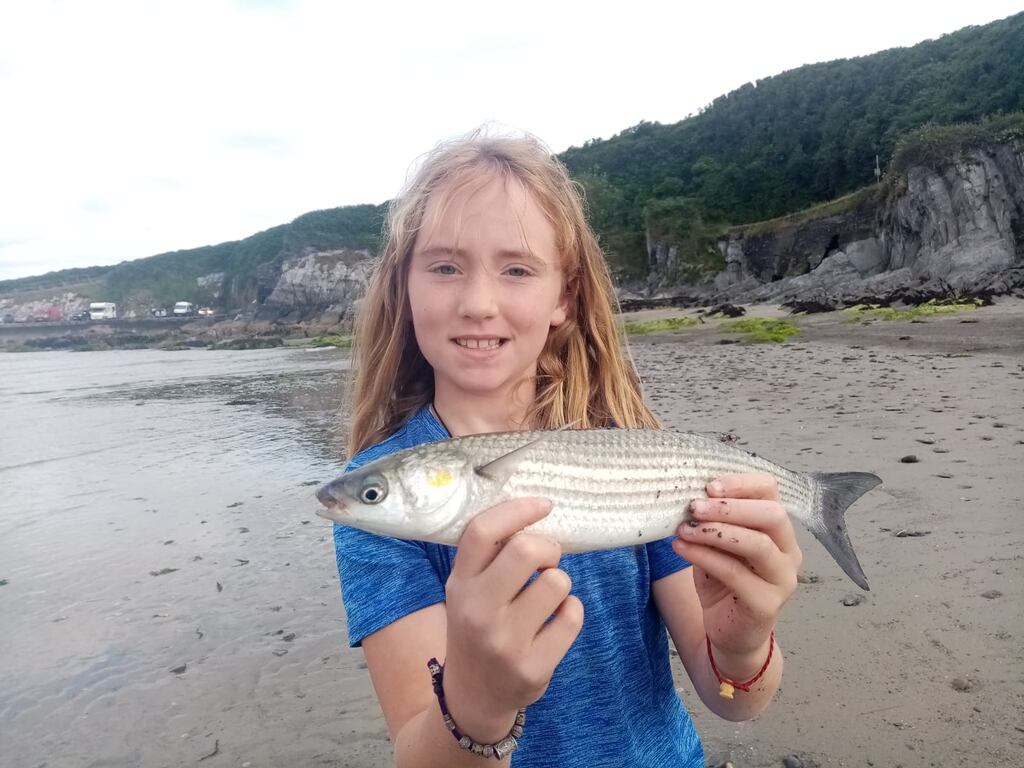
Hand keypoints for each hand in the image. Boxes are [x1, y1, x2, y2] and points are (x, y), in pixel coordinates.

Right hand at [441, 498, 584, 739]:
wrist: (473, 695)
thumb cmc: (477, 627)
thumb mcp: (467, 590)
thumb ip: (489, 556)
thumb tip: (533, 510)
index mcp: (459, 585)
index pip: (482, 532)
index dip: (517, 510)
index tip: (544, 504)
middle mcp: (477, 612)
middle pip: (527, 550)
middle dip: (548, 549)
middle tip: (546, 561)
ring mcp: (504, 642)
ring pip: (557, 582)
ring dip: (560, 583)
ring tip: (546, 597)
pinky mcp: (532, 668)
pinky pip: (572, 616)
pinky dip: (571, 611)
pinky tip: (555, 621)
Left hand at [672, 473, 801, 663]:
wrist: (729, 634)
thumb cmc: (723, 581)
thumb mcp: (716, 545)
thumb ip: (712, 522)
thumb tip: (688, 496)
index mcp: (778, 529)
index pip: (771, 491)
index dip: (740, 483)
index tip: (707, 486)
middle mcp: (789, 551)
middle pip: (772, 515)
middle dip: (730, 507)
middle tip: (694, 506)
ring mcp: (783, 579)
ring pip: (758, 544)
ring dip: (716, 531)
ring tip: (685, 528)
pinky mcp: (767, 604)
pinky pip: (736, 573)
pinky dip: (705, 556)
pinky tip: (682, 547)